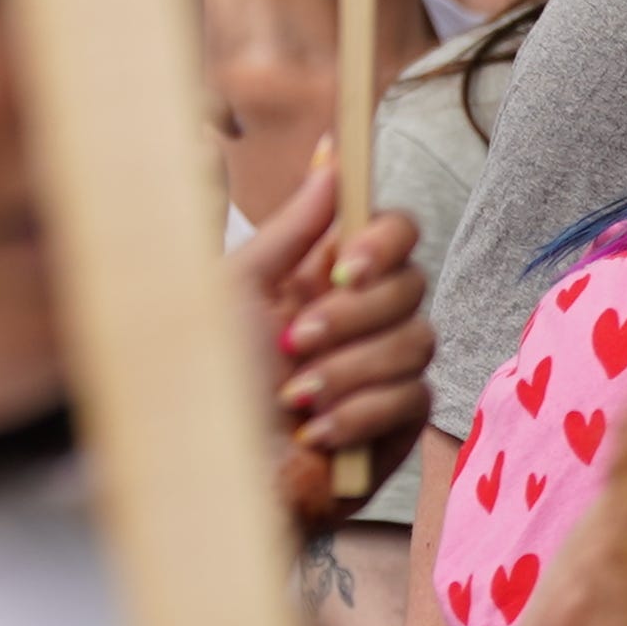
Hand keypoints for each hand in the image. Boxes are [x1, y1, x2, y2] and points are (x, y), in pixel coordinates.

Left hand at [234, 147, 430, 515]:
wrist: (216, 468)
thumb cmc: (210, 376)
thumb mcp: (237, 290)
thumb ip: (290, 228)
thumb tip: (331, 157)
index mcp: (323, 274)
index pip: (395, 232)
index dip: (383, 241)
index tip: (342, 266)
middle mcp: (361, 314)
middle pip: (412, 284)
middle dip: (349, 318)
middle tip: (292, 343)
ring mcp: (385, 366)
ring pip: (416, 342)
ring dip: (345, 372)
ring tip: (292, 396)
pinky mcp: (400, 421)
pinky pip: (412, 398)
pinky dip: (356, 414)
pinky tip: (314, 432)